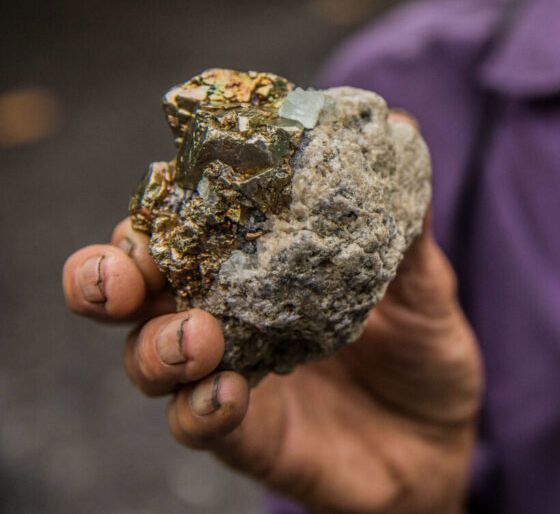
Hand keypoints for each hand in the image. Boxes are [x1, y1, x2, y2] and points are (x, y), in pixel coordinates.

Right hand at [63, 208, 482, 512]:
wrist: (439, 442)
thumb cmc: (422, 352)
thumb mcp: (424, 282)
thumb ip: (405, 222)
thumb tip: (404, 130)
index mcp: (257, 267)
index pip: (186, 227)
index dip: (160, 205)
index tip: (164, 180)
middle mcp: (227, 317)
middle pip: (137, 291)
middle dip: (107, 277)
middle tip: (122, 274)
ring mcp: (229, 377)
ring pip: (148, 358)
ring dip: (155, 344)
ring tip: (196, 336)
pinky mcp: (245, 438)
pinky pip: (196, 425)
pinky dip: (199, 409)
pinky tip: (228, 393)